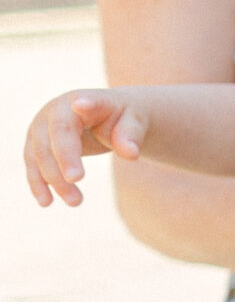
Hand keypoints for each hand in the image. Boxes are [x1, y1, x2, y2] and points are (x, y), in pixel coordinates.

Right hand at [25, 90, 145, 205]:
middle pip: (55, 136)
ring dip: (53, 179)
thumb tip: (131, 154)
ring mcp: (41, 126)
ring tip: (75, 202)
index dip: (83, 105)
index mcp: (85, 99)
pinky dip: (38, 183)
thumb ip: (132, 135)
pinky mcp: (36, 143)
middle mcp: (56, 110)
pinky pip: (33, 164)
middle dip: (64, 160)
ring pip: (40, 154)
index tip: (81, 104)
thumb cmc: (123, 118)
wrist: (107, 115)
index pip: (84, 103)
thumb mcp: (135, 122)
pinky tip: (46, 202)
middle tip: (76, 182)